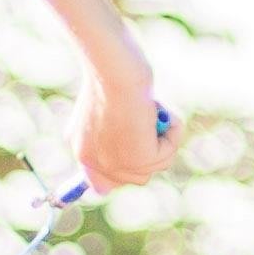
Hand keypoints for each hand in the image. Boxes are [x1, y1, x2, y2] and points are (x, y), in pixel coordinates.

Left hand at [69, 57, 170, 200]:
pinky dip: (171, 130)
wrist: (114, 70)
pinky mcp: (139, 161)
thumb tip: (129, 149)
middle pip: (137, 178)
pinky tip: (157, 109)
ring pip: (157, 165)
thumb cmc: (110, 74)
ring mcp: (116, 165)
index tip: (140, 154)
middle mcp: (95, 163)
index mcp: (82, 149)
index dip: (125, 171)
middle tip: (151, 121)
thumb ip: (112, 131)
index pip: (102, 184)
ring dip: (163, 136)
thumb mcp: (107, 104)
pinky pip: (168, 153)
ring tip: (152, 108)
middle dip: (152, 151)